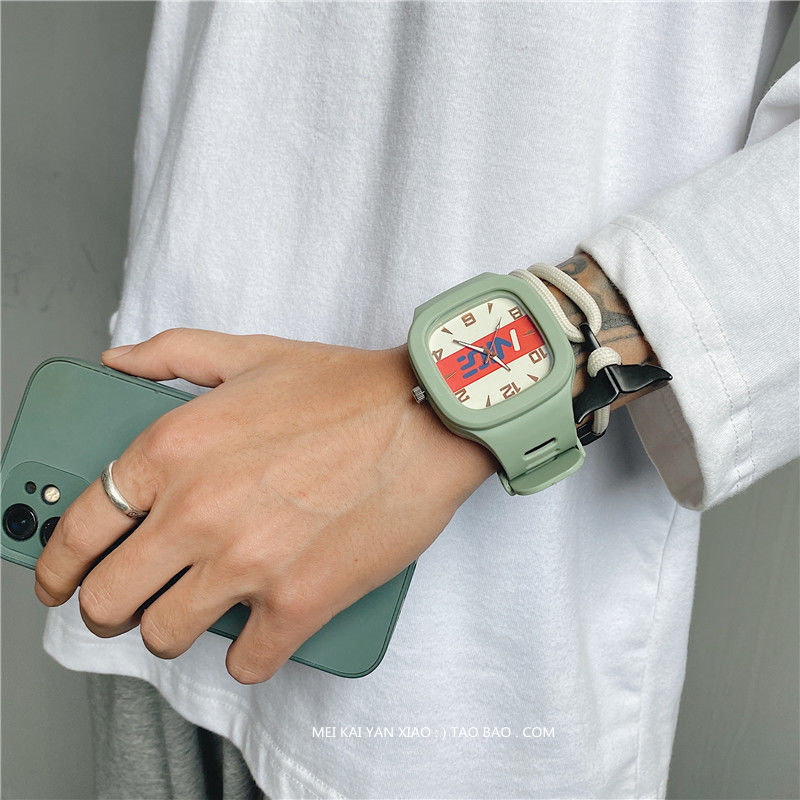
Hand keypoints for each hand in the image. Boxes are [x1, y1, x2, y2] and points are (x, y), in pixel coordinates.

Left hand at [34, 330, 494, 682]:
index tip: (64, 578)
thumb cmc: (348, 388)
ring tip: (199, 610)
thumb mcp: (251, 354)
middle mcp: (197, 512)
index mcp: (174, 450)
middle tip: (133, 600)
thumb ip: (172, 353)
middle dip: (111, 607)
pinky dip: (248, 655)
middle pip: (109, 600)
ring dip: (177, 629)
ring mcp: (246, 563)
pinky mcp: (298, 602)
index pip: (80, 529)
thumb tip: (118, 361)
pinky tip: (260, 631)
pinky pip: (245, 663)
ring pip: (165, 637)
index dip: (60, 565)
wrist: (428, 418)